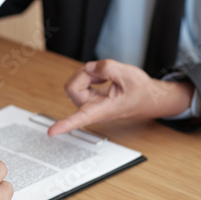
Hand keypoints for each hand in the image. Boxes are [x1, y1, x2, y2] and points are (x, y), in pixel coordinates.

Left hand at [48, 60, 194, 135]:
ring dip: (87, 74)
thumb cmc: (141, 92)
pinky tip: (102, 78)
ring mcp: (89, 103)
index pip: (80, 118)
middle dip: (84, 74)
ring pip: (74, 83)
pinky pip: (79, 82)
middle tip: (102, 73)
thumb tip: (89, 68)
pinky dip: (89, 75)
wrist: (148, 98)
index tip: (52, 132)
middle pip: (72, 88)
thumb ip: (107, 68)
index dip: (65, 124)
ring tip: (105, 76)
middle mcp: (91, 109)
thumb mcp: (129, 74)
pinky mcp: (88, 97)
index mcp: (102, 110)